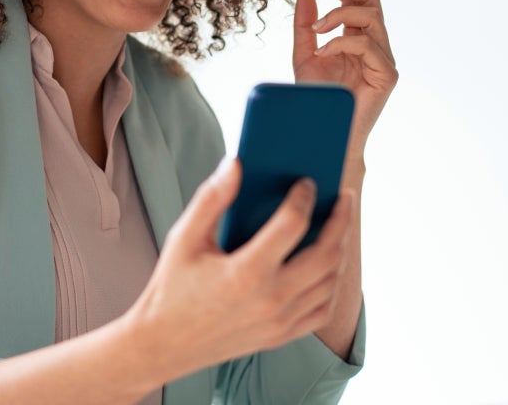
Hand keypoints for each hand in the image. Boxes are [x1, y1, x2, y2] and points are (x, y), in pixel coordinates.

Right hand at [124, 158, 354, 379]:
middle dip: (340, 221)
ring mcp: (280, 322)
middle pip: (326, 254)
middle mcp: (270, 299)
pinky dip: (330, 285)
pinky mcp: (282, 336)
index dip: (304, 197)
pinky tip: (325, 266)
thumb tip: (235, 163)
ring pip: (330, 282)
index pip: (292, 225)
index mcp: (246, 272)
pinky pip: (322, 309)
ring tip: (336, 227)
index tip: (307, 183)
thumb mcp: (184, 238)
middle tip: (343, 199)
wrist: (164, 344)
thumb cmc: (172, 287)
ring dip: (338, 251)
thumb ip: (212, 198)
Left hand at [293, 0, 397, 163]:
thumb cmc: (317, 99)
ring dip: (339, 15)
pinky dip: (342, 42)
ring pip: (371, 16)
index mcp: (358, 37)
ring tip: (316, 28)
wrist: (323, 134)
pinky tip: (323, 52)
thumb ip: (305, 25)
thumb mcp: (304, 54)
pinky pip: (368, 45)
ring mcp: (383, 59)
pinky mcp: (387, 75)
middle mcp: (375, 44)